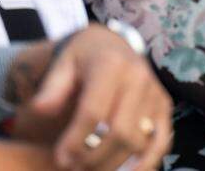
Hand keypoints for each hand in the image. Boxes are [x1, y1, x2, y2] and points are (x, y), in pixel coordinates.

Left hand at [12, 25, 172, 170]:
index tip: (60, 158)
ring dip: (112, 163)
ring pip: (138, 141)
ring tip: (89, 168)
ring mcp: (156, 93)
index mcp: (111, 66)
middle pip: (119, 131)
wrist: (113, 45)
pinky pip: (161, 141)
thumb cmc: (83, 60)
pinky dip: (147, 162)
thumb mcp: (63, 65)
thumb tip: (40, 109)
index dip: (75, 141)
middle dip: (93, 157)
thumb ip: (52, 88)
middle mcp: (139, 77)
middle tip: (73, 166)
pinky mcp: (164, 106)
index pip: (94, 112)